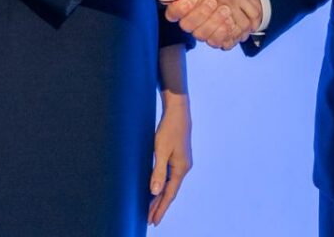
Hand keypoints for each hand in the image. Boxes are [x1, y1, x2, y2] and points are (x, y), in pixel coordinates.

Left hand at [148, 94, 191, 225]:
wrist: (178, 112)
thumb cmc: (169, 129)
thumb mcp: (161, 150)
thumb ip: (158, 172)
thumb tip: (155, 192)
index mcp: (181, 169)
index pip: (169, 194)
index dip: (161, 208)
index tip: (154, 221)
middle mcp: (183, 168)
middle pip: (170, 192)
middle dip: (159, 206)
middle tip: (149, 220)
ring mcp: (181, 163)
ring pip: (169, 185)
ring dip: (160, 197)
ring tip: (151, 209)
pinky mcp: (178, 157)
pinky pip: (169, 177)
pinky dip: (162, 186)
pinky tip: (156, 189)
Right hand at [165, 0, 261, 48]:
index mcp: (187, 2)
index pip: (172, 12)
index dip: (179, 8)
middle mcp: (193, 19)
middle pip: (187, 25)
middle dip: (200, 14)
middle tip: (214, 1)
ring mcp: (205, 30)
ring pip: (200, 35)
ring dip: (212, 24)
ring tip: (226, 10)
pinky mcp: (219, 38)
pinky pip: (216, 42)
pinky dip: (223, 34)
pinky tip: (231, 23)